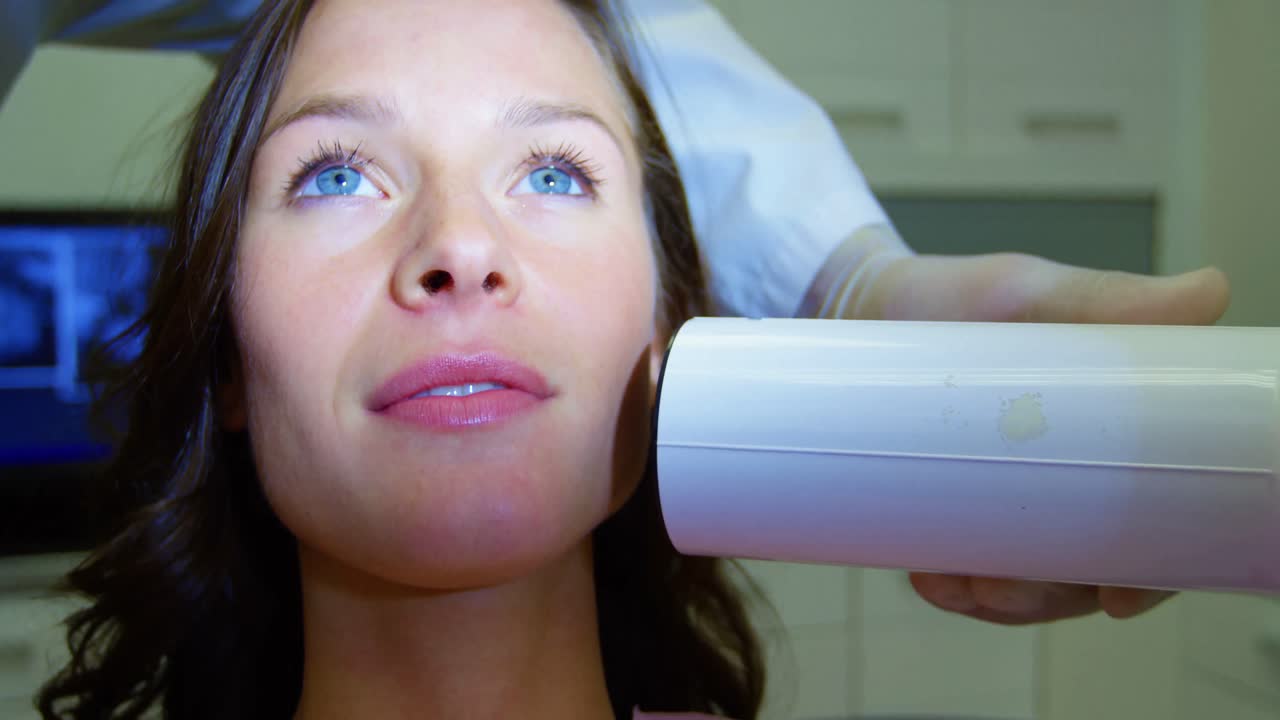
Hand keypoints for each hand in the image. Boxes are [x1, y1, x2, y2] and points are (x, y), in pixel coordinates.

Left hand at [858, 248, 1229, 623]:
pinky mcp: (960, 505)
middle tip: (998, 590)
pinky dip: (953, 582)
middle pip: (1090, 566)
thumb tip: (1208, 295)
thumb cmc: (958, 298)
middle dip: (1051, 595)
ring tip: (953, 585)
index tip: (1114, 596)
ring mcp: (1016, 494)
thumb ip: (1108, 300)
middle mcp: (1075, 472)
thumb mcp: (1027, 294)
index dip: (1151, 569)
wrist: (863, 306)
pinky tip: (928, 576)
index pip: (1159, 519)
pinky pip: (969, 564)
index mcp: (1119, 431)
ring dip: (999, 600)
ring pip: (1029, 579)